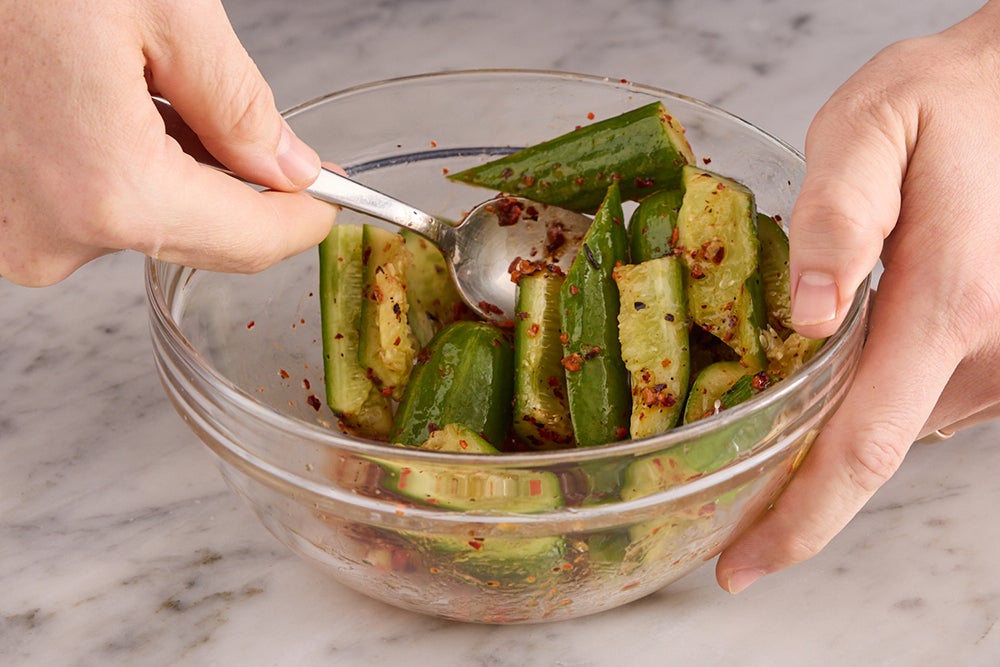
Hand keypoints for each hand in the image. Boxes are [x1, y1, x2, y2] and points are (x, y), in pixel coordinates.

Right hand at [0, 0, 335, 285]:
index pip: (250, 240)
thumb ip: (241, 104)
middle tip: (276, 143)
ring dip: (182, 173)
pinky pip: (90, 206)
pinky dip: (125, 168)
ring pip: (145, 218)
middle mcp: (55, 235)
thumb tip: (289, 167)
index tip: (331, 198)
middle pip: (199, 235)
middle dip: (247, 192)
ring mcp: (15, 231)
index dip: (304, 220)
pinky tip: (117, 110)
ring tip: (165, 94)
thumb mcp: (164, 11)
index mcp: (110, 191)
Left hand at [717, 0, 999, 592]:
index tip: (743, 567)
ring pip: (900, 424)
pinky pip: (927, 398)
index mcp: (949, 306)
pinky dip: (878, 393)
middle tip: (729, 465)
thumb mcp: (873, 132)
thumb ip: (836, 221)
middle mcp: (991, 350)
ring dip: (839, 418)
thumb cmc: (947, 107)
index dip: (798, 520)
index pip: (861, 448)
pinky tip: (851, 346)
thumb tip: (806, 316)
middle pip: (873, 449)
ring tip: (787, 374)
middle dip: (799, 476)